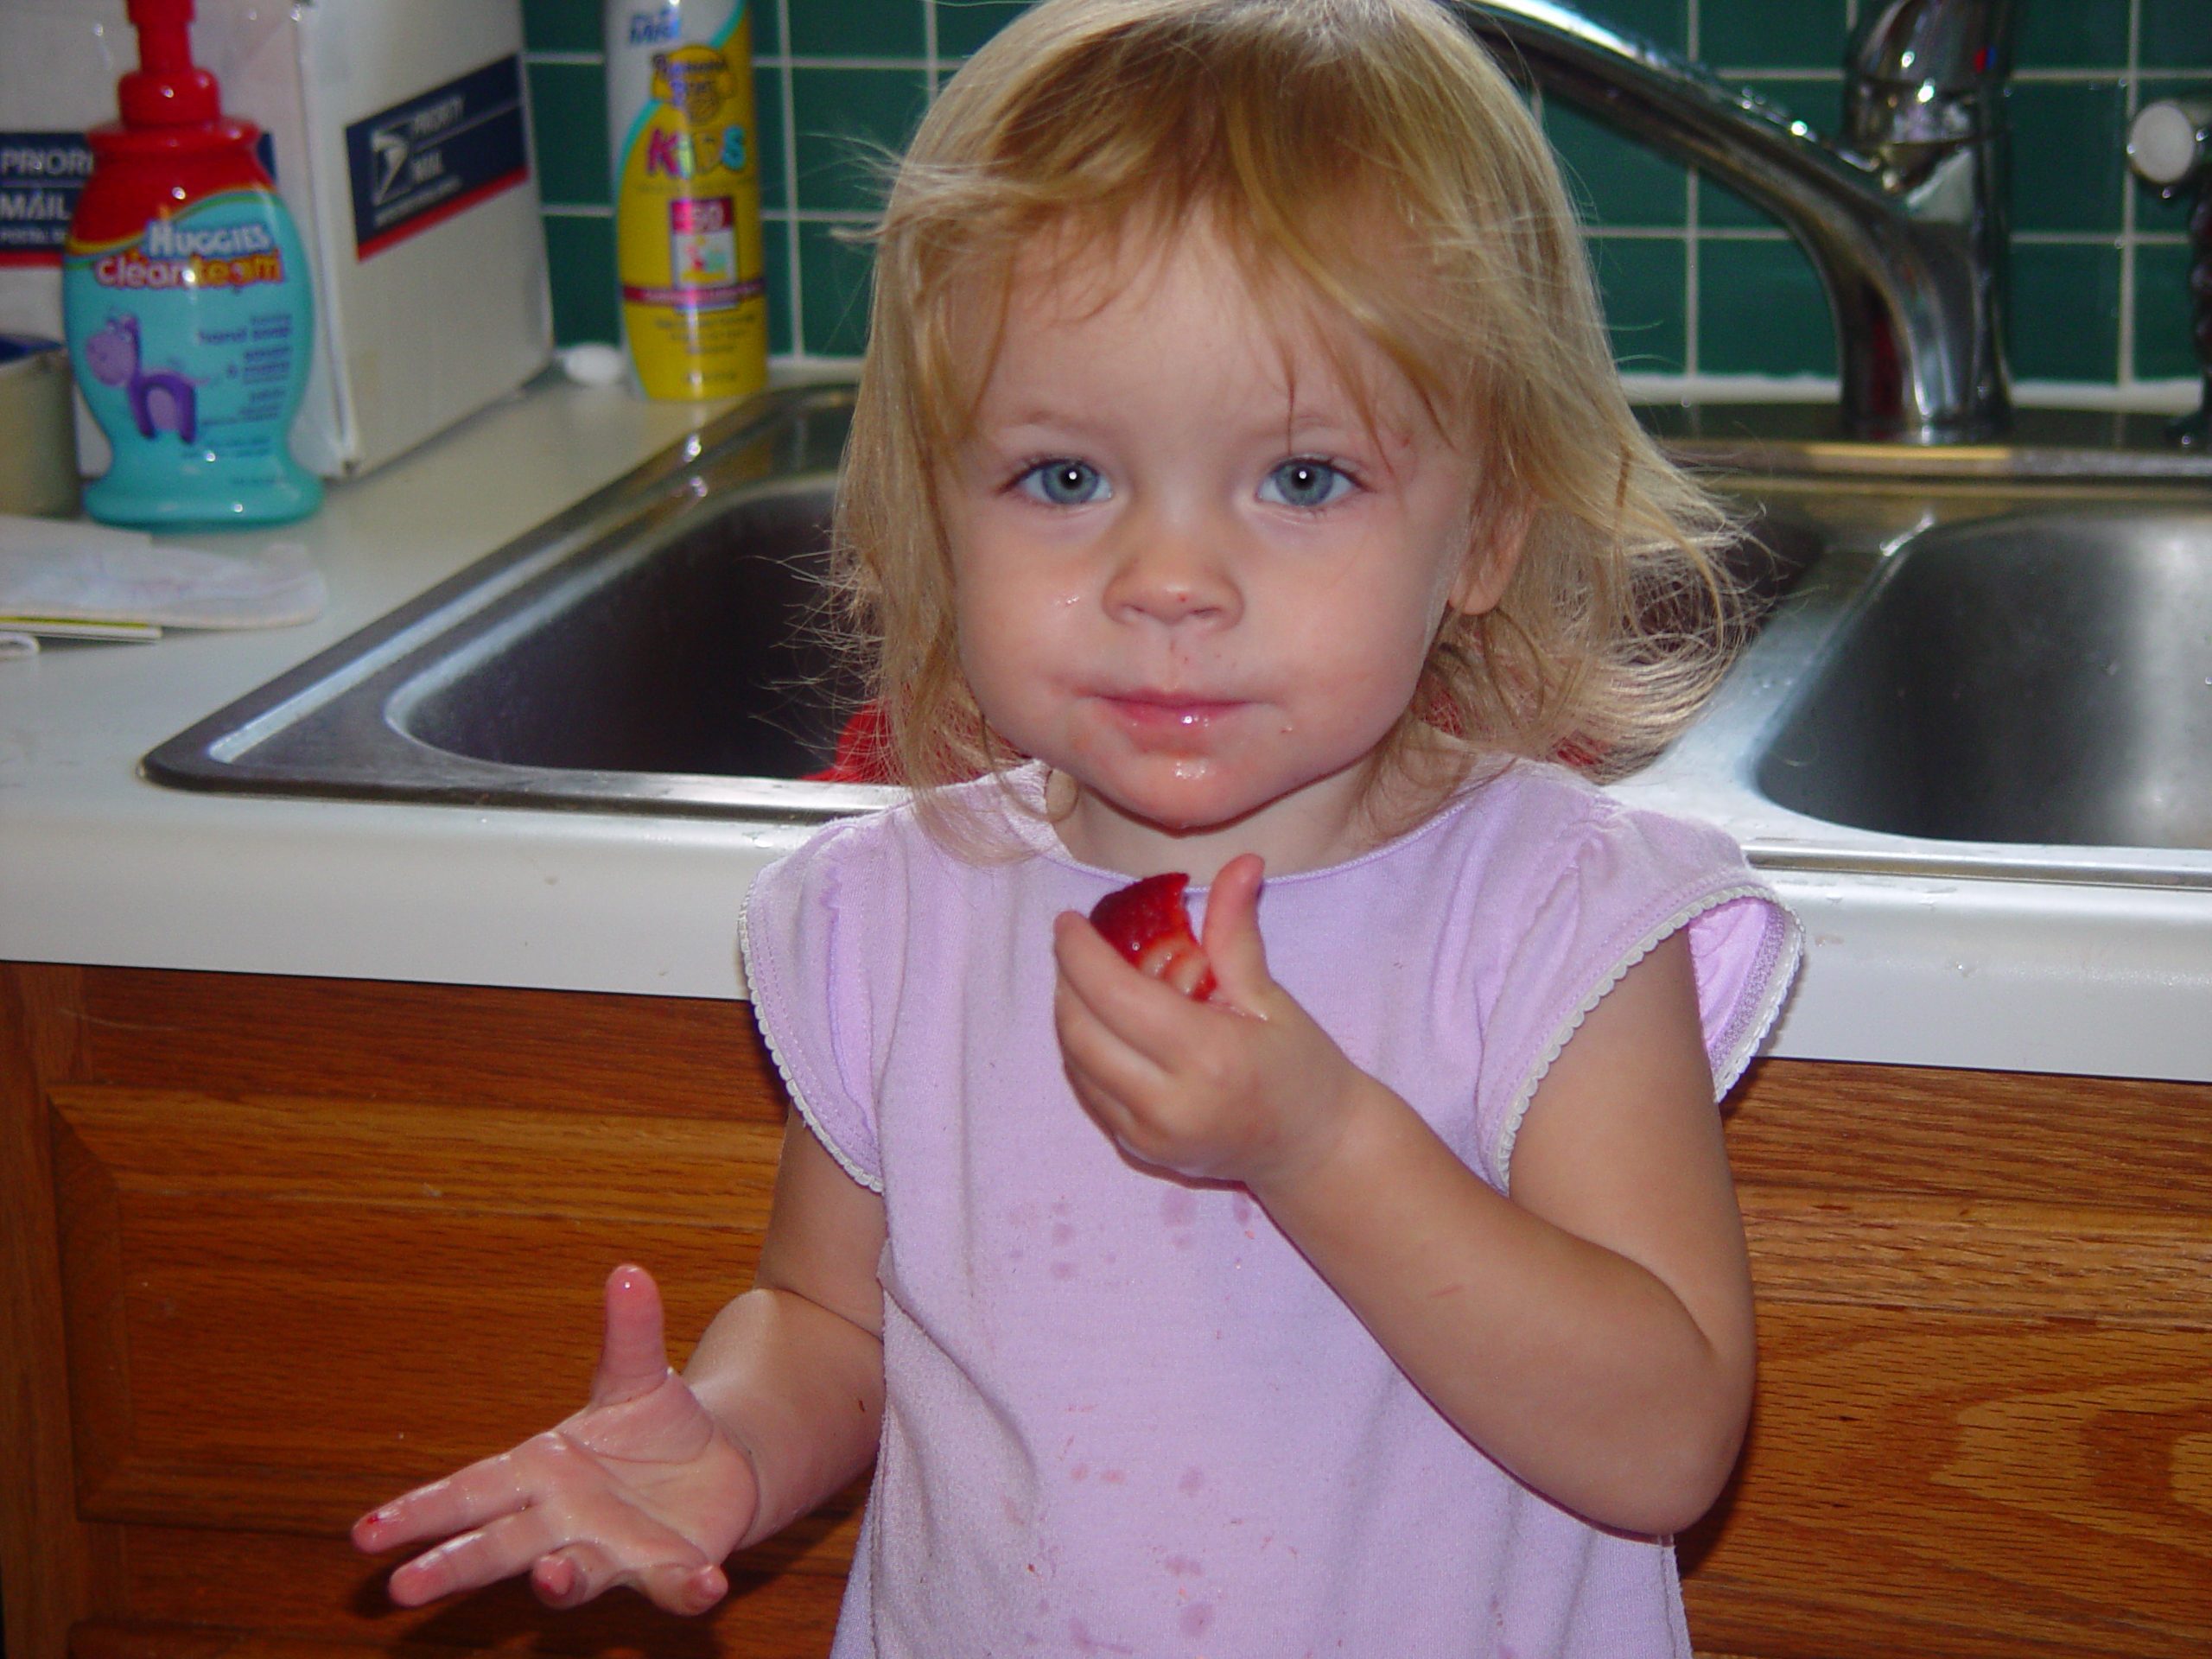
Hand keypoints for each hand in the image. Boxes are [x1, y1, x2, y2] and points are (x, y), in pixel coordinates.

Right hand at [351, 1264, 757, 1614]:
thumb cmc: (652, 1425)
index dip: (419, 1512)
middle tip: (402, 1589)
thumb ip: (629, 1331)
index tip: (364, 1534)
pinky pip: (674, 1585)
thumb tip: (627, 1270)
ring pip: (576, 1574)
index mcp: (540, 1472)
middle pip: (500, 1547)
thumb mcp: (636, 1375)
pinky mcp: (669, 1568)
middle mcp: (564, 1522)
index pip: (470, 1492)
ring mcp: (612, 1551)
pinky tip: (706, 1585)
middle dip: (453, 1566)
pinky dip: (687, 1589)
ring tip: (550, 1580)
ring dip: (561, 1582)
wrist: (716, 1464)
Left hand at [1052, 853, 1371, 1188]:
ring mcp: (1150, 1134)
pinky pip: (1091, 1092)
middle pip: (1081, 1029)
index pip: (1115, 994)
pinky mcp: (1140, 1151)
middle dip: (1066, 980)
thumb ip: (1235, 932)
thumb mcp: (1270, 997)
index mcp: (1208, 1056)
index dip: (1080, 952)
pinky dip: (1085, 1051)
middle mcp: (1170, 1102)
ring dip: (1070, 1014)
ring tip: (1088, 981)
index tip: (1069, 921)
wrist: (1315, 1149)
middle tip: (1075, 946)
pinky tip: (1105, 1024)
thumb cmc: (1300, 1067)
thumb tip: (1241, 861)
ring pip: (1076, 1063)